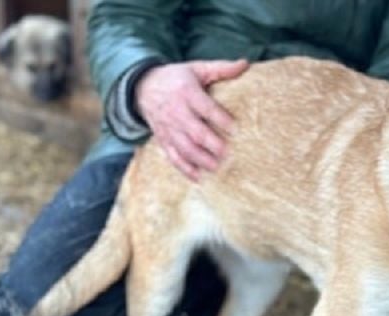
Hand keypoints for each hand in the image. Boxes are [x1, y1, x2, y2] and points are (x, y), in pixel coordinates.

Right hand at [135, 59, 248, 179]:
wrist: (143, 86)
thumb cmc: (177, 78)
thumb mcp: (197, 68)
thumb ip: (221, 69)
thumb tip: (245, 64)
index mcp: (186, 92)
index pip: (205, 107)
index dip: (220, 119)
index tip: (235, 129)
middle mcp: (176, 112)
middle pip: (194, 131)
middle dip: (211, 144)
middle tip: (228, 154)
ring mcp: (168, 128)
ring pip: (184, 148)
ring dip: (200, 160)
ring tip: (217, 168)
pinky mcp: (163, 139)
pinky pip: (173, 157)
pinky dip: (185, 169)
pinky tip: (199, 178)